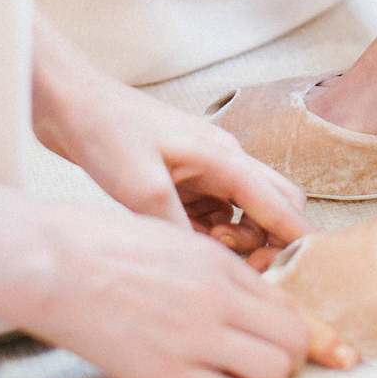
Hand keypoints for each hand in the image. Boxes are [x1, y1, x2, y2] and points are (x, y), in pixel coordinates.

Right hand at [19, 198, 357, 377]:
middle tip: (261, 368)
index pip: (288, 303)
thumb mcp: (170, 241)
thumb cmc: (98, 246)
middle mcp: (218, 297)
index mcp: (218, 263)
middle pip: (292, 340)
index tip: (333, 352)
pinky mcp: (165, 374)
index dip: (311, 332)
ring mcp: (195, 336)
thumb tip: (241, 304)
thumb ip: (210, 272)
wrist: (50, 260)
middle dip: (288, 359)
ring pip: (273, 371)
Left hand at [31, 13, 310, 255]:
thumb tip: (207, 269)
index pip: (279, 204)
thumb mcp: (139, 185)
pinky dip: (208, 233)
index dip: (297, 240)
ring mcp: (202, 169)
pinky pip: (213, 213)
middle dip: (271, 240)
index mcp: (223, 158)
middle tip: (247, 268)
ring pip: (244, 213)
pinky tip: (180, 241)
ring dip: (237, 239)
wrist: (70, 103)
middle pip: (274, 204)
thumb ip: (178, 228)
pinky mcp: (182, 179)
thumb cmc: (105, 131)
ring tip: (204, 253)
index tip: (306, 274)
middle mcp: (222, 161)